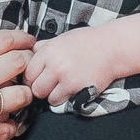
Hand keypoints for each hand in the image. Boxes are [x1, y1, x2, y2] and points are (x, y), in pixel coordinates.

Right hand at [0, 9, 33, 139]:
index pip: (6, 41)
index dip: (21, 39)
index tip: (29, 41)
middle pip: (18, 63)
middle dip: (27, 61)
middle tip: (28, 62)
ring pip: (20, 95)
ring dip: (24, 93)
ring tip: (21, 92)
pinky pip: (9, 127)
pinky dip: (11, 124)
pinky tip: (6, 119)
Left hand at [25, 14, 139, 104]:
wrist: (112, 48)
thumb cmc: (88, 42)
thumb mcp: (63, 38)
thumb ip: (45, 46)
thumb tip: (30, 52)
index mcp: (49, 50)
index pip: (28, 71)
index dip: (32, 77)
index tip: (38, 79)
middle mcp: (54, 63)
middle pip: (33, 86)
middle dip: (39, 87)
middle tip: (48, 86)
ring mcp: (65, 77)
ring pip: (44, 96)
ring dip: (50, 95)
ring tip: (60, 89)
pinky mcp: (76, 88)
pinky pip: (58, 101)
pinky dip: (61, 99)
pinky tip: (69, 91)